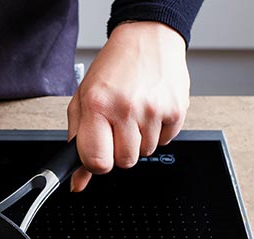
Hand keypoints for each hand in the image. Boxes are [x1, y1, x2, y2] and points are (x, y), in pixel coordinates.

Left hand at [67, 21, 189, 191]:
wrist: (147, 39)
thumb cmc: (112, 70)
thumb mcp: (83, 101)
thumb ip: (77, 143)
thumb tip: (76, 183)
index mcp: (97, 106)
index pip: (97, 162)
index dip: (96, 164)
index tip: (98, 153)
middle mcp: (126, 108)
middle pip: (124, 162)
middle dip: (119, 150)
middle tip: (117, 127)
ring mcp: (153, 110)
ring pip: (145, 153)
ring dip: (138, 140)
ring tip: (133, 114)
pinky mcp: (176, 110)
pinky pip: (166, 141)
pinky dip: (157, 131)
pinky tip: (149, 111)